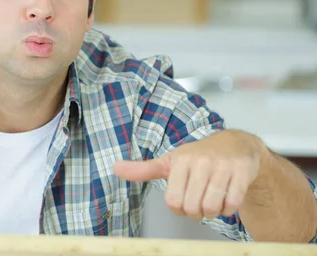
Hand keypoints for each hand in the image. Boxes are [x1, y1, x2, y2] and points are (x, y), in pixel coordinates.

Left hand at [113, 130, 264, 220]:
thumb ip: (143, 169)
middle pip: (193, 207)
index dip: (179, 208)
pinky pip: (233, 204)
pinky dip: (229, 208)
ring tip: (212, 199)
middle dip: (196, 212)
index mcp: (180, 160)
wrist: (235, 144)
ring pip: (213, 207)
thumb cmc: (198, 157)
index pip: (173, 201)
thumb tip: (114, 168)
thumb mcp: (169, 162)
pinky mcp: (242, 170)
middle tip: (199, 201)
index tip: (184, 199)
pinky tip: (227, 196)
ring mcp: (222, 165)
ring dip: (213, 211)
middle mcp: (201, 161)